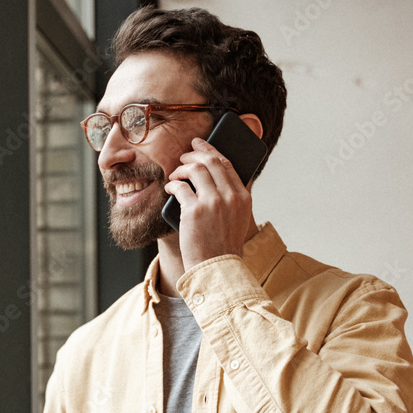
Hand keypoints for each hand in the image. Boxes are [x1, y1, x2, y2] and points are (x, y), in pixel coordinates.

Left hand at [164, 137, 254, 269]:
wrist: (217, 267)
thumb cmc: (223, 245)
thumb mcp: (238, 219)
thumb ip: (231, 198)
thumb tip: (214, 177)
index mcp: (243, 197)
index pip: (227, 164)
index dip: (211, 150)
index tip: (200, 145)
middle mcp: (230, 196)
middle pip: (211, 161)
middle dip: (194, 154)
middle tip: (183, 156)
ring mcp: (213, 202)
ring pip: (195, 169)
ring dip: (182, 168)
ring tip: (175, 174)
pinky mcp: (194, 211)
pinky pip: (180, 186)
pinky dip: (173, 184)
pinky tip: (170, 187)